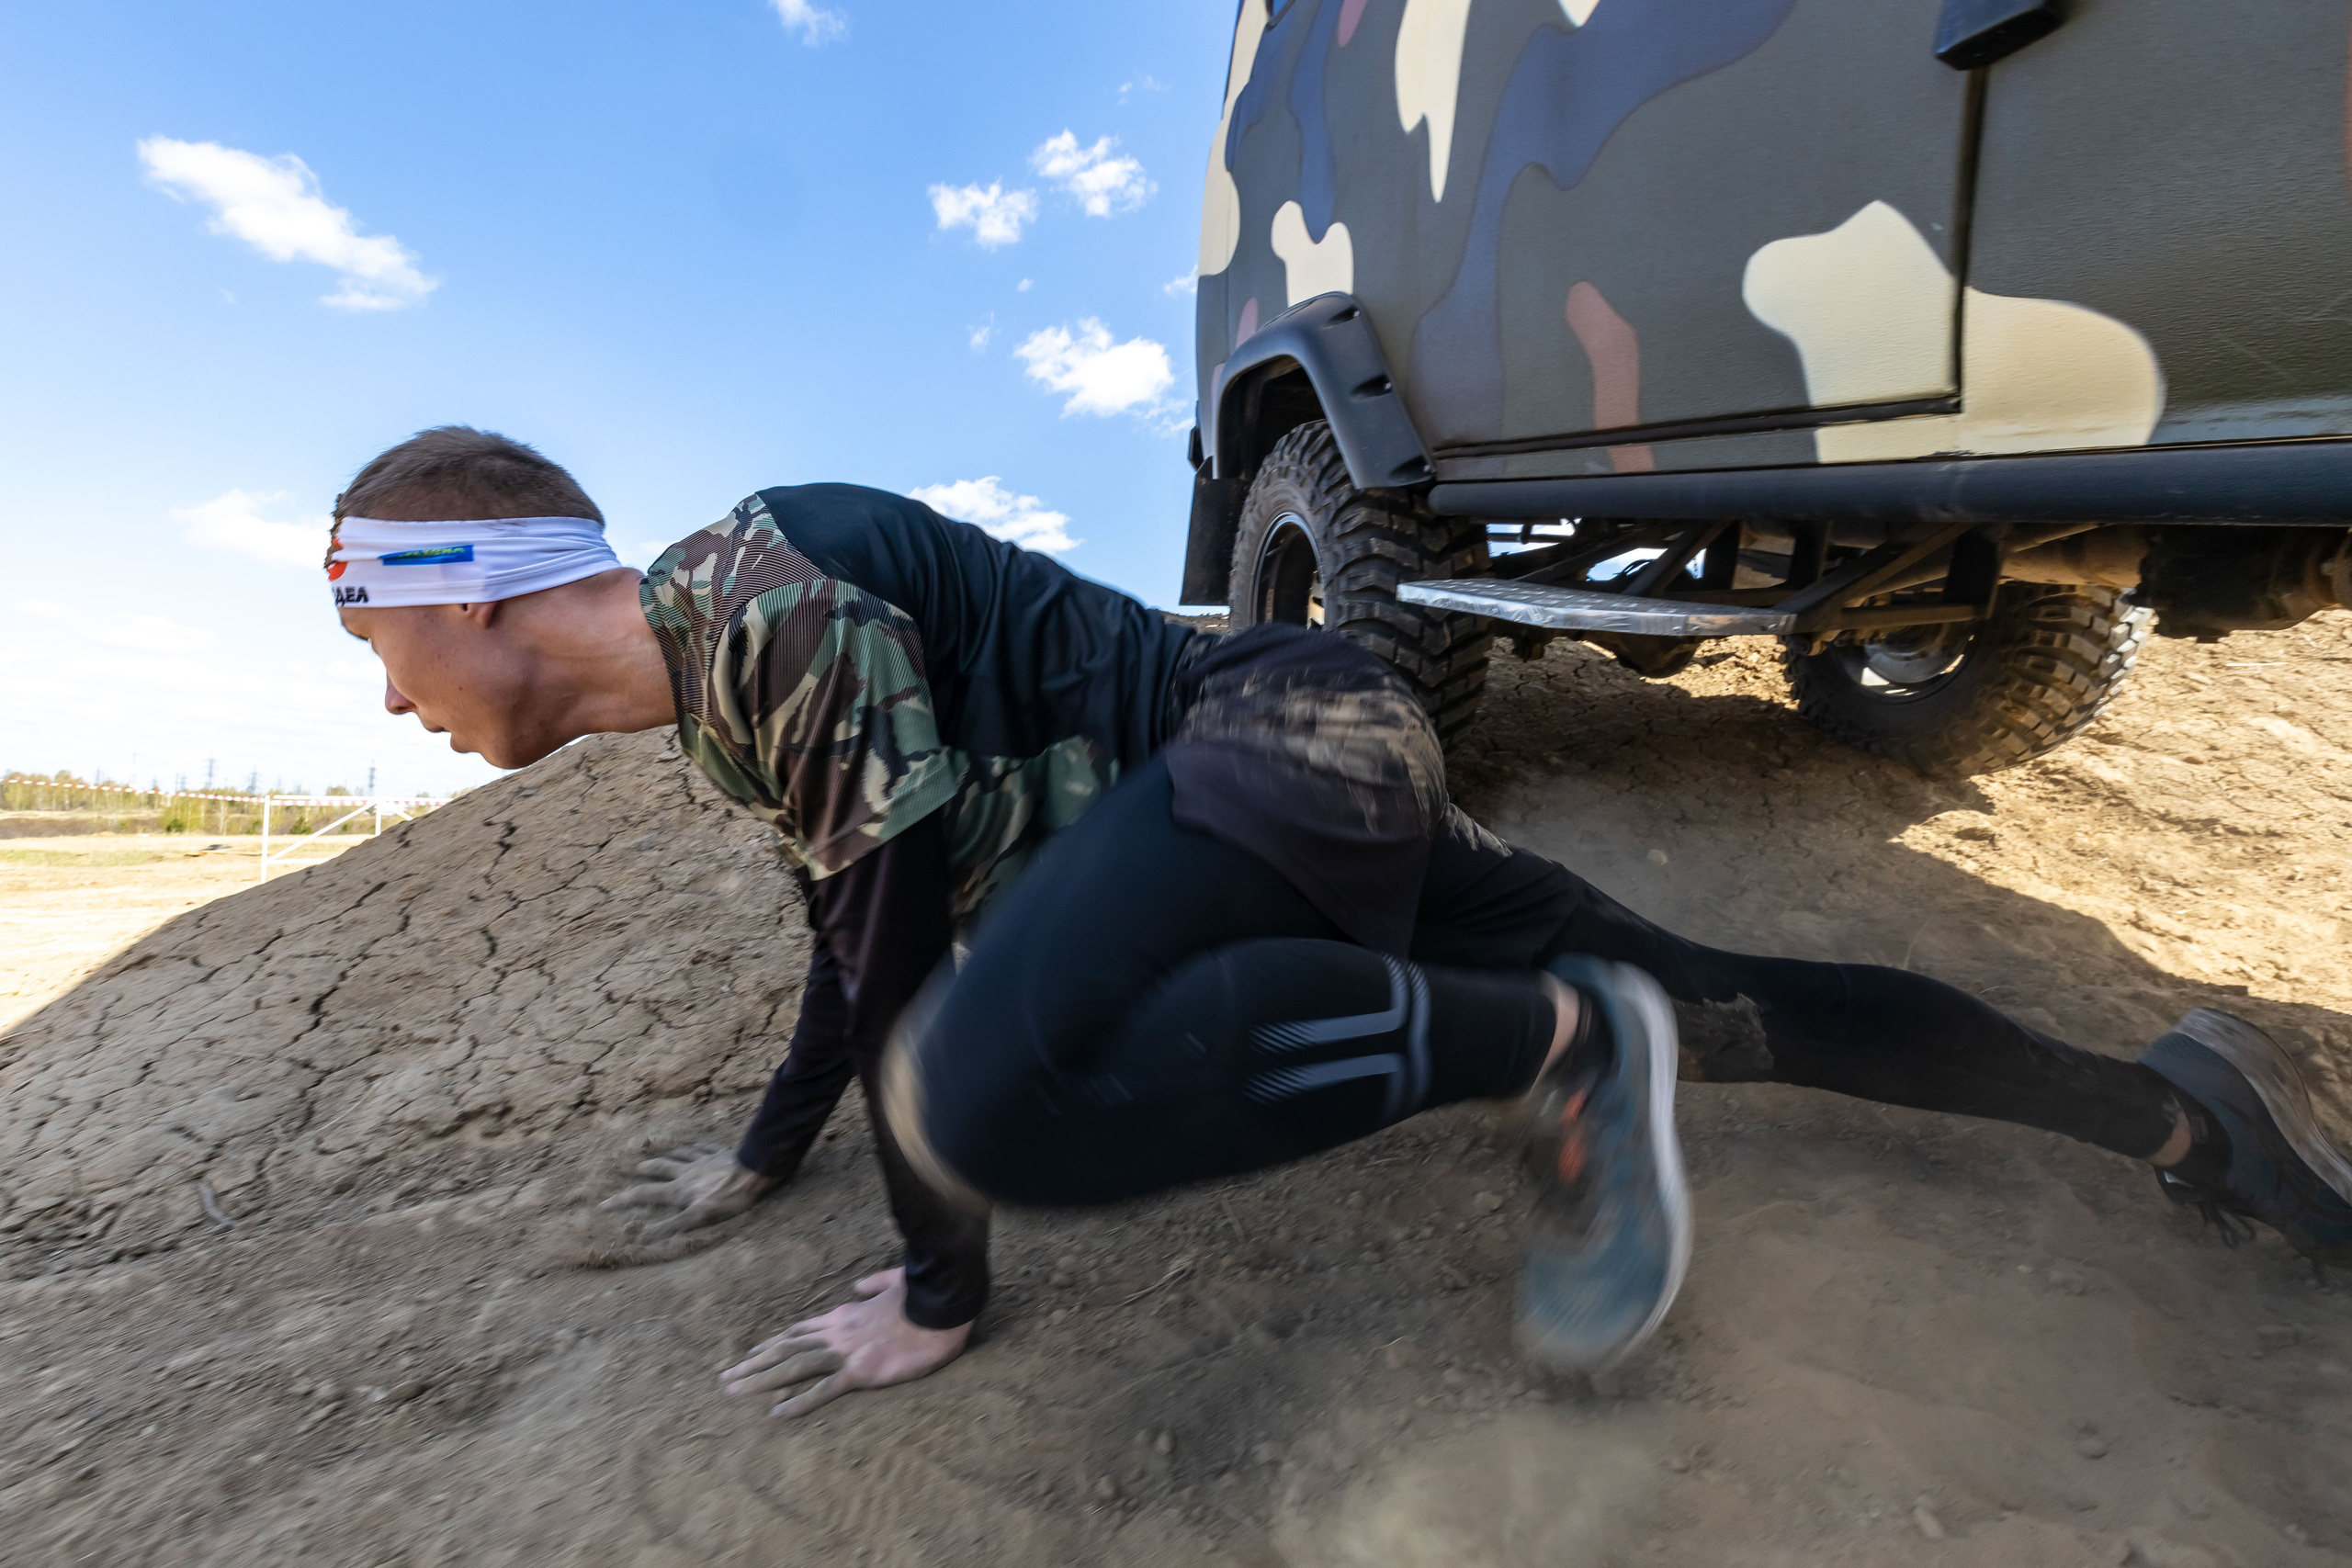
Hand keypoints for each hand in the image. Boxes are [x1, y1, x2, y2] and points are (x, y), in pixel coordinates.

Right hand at [599, 1143, 776, 1239]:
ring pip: (678, 1155)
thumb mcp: (698, 1217)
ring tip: (655, 1152)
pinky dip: (695, 1146)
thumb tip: (642, 1236)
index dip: (623, 1200)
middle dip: (643, 1170)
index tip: (603, 1204)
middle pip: (659, 1169)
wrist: (752, 1174)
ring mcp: (703, 1160)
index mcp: (679, 1189)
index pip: (644, 1195)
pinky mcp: (720, 1153)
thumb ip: (670, 1225)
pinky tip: (694, 1144)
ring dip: (665, 1154)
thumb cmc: (727, 1199)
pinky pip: (704, 1147)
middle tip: (629, 1167)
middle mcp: (686, 1172)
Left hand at [717, 1268, 970, 1418]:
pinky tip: (776, 1413)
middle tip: (725, 1378)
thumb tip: (857, 1285)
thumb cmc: (921, 1294)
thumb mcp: (893, 1281)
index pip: (800, 1330)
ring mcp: (845, 1352)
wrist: (939, 1305)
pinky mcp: (860, 1371)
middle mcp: (836, 1333)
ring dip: (761, 1380)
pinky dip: (798, 1402)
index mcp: (844, 1315)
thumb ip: (872, 1284)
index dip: (774, 1343)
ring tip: (734, 1392)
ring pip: (793, 1367)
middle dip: (754, 1364)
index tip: (752, 1353)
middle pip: (786, 1349)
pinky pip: (823, 1390)